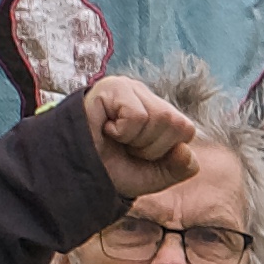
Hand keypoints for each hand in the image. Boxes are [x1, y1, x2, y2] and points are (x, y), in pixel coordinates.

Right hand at [79, 71, 199, 198]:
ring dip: (136, 140)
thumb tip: (185, 150)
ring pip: (160, 117)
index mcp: (158, 112)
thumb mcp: (155, 176)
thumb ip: (180, 167)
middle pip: (176, 123)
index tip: (139, 154)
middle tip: (125, 147)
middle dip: (151, 147)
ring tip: (114, 138)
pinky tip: (105, 128)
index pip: (186, 129)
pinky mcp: (113, 87)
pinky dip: (122, 131)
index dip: (164, 151)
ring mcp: (130, 88)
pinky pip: (138, 115)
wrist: (77, 176)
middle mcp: (146, 96)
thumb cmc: (112, 170)